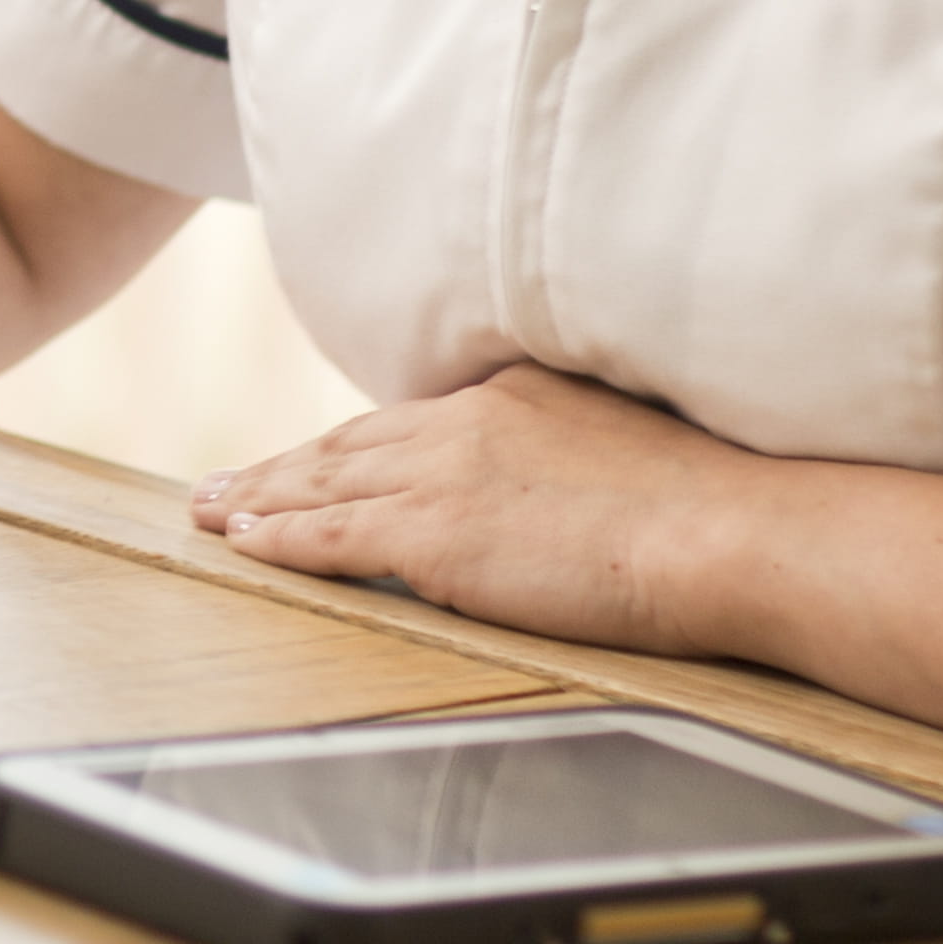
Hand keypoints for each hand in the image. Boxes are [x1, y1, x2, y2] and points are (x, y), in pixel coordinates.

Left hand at [192, 363, 771, 652]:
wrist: (732, 531)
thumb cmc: (716, 505)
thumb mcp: (630, 448)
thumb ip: (575, 453)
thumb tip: (564, 486)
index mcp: (513, 397)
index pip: (407, 425)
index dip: (348, 447)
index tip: (308, 458)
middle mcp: (464, 423)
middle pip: (347, 446)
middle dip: (278, 467)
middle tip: (222, 484)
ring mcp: (444, 477)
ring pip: (322, 486)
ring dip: (257, 500)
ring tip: (209, 513)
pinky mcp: (433, 535)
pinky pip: (333, 538)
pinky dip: (281, 541)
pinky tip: (245, 546)